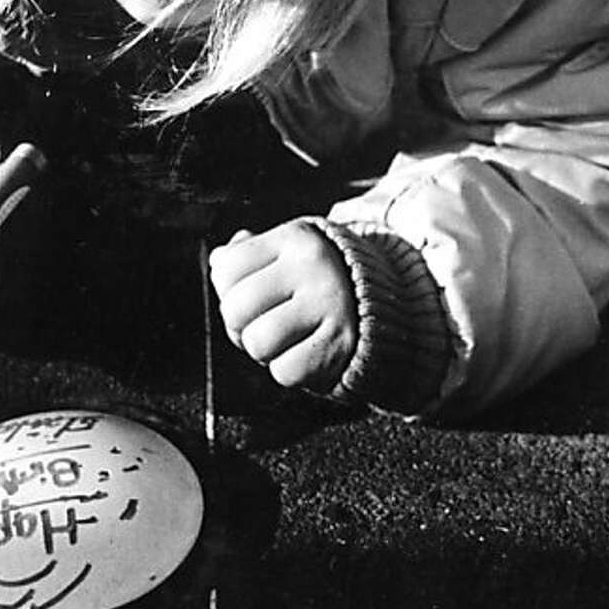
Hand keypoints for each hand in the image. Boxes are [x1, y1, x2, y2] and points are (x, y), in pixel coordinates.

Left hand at [208, 222, 357, 393]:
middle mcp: (313, 267)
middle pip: (236, 308)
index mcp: (296, 237)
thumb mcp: (292, 251)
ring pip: (257, 342)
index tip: (251, 295)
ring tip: (286, 339)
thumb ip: (251, 253)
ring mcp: (329, 305)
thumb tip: (217, 261)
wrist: (391, 304)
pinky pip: (285, 371)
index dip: (229, 291)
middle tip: (265, 323)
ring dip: (265, 351)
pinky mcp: (340, 345)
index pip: (227, 268)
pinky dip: (290, 370)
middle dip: (242, 326)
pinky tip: (306, 353)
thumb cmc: (325, 278)